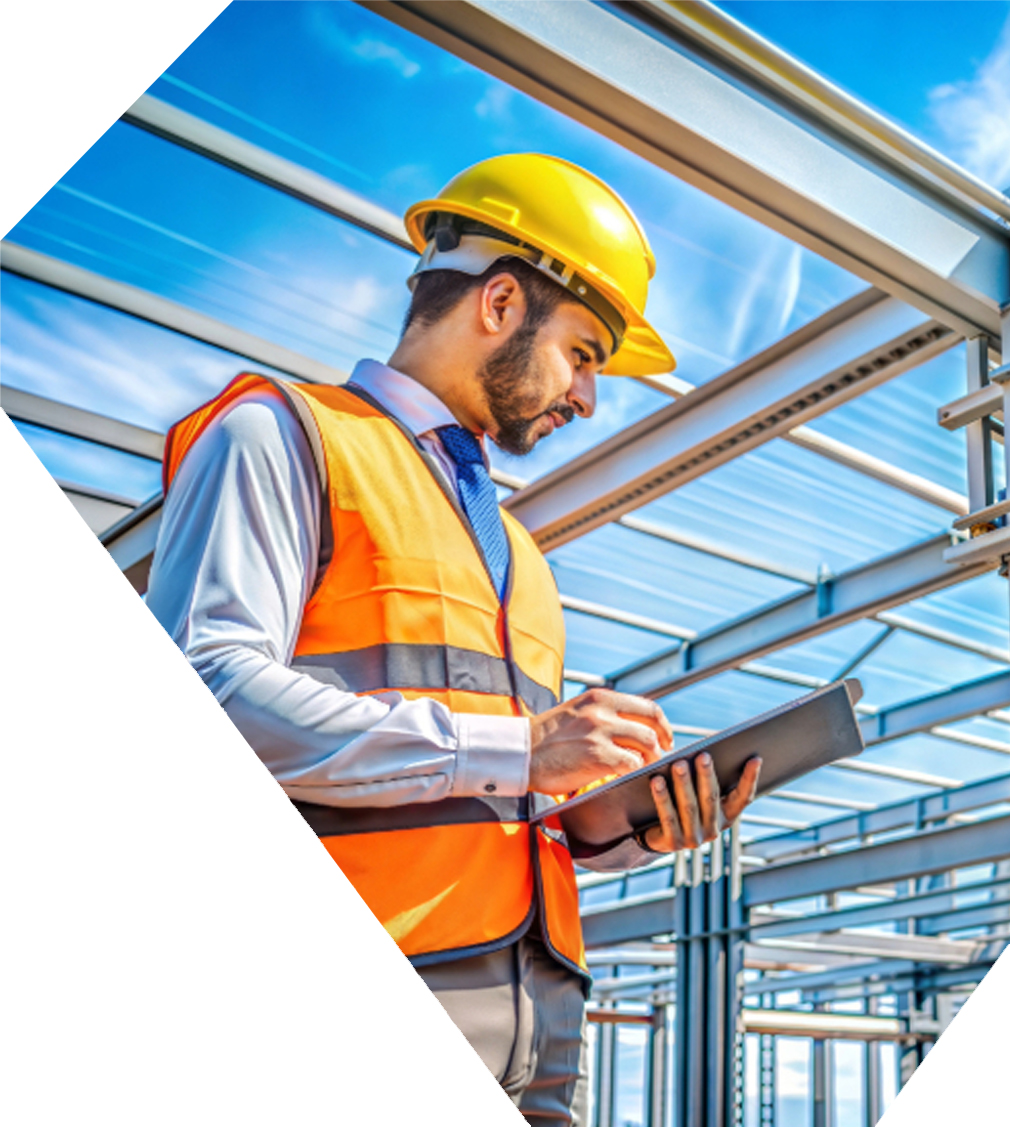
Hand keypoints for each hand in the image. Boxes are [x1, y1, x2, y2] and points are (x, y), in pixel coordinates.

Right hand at [528, 688, 673, 794]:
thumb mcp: (578, 713)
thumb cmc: (548, 739)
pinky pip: (632, 764)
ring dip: (651, 760)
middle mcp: (602, 710)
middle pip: (651, 725)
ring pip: (646, 744)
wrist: (521, 753)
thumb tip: (635, 728)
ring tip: (646, 769)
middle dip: (662, 744)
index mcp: (599, 698)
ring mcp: (600, 732)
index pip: (646, 706)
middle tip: (662, 756)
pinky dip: (635, 772)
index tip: (665, 738)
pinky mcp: (597, 756)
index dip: (662, 724)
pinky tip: (629, 777)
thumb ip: (604, 715)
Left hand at [642, 753, 760, 852]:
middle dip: (706, 775)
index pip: (743, 798)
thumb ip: (705, 780)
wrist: (656, 835)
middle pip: (711, 798)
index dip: (750, 779)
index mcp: (725, 816)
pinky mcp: (673, 843)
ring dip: (684, 783)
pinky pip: (668, 817)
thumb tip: (706, 752)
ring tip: (678, 764)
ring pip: (689, 807)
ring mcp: (694, 839)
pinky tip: (656, 781)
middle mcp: (713, 830)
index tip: (755, 758)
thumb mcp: (698, 793)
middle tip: (703, 755)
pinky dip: (662, 798)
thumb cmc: (681, 804)